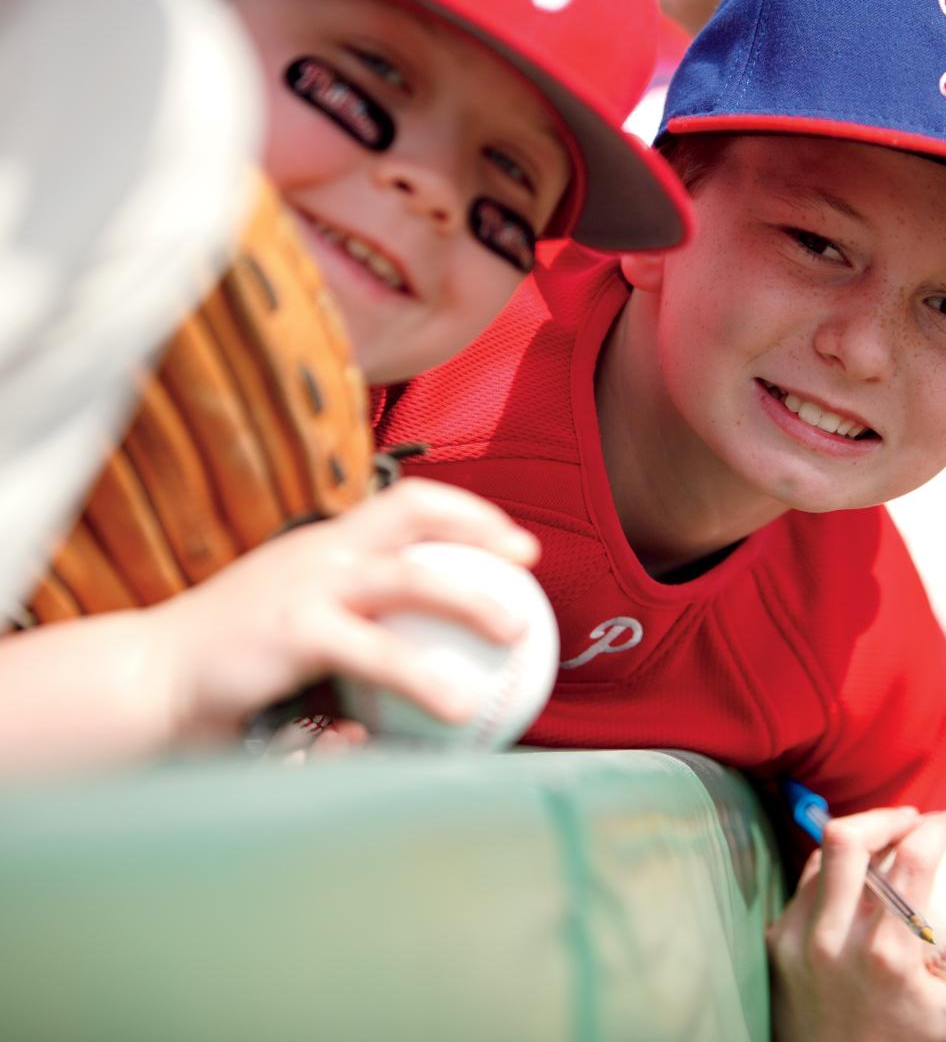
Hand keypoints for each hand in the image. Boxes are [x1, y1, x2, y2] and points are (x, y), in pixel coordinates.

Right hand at [153, 478, 540, 740]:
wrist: (149, 679)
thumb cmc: (230, 664)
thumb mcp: (299, 632)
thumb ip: (355, 637)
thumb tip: (420, 681)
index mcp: (325, 544)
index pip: (406, 503)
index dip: (470, 515)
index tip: (517, 546)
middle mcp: (321, 550)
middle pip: (415, 516)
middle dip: (482, 531)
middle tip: (528, 570)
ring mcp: (309, 585)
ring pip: (410, 579)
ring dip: (471, 600)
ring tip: (514, 635)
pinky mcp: (296, 629)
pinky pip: (375, 655)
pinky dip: (420, 680)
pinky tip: (455, 710)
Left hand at [768, 808, 945, 1041]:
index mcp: (887, 957)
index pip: (911, 862)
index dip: (936, 827)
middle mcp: (834, 942)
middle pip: (846, 839)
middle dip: (884, 815)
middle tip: (912, 820)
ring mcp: (799, 941)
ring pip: (821, 857)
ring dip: (857, 841)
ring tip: (887, 843)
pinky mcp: (777, 944)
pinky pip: (806, 887)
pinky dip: (834, 874)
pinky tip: (859, 881)